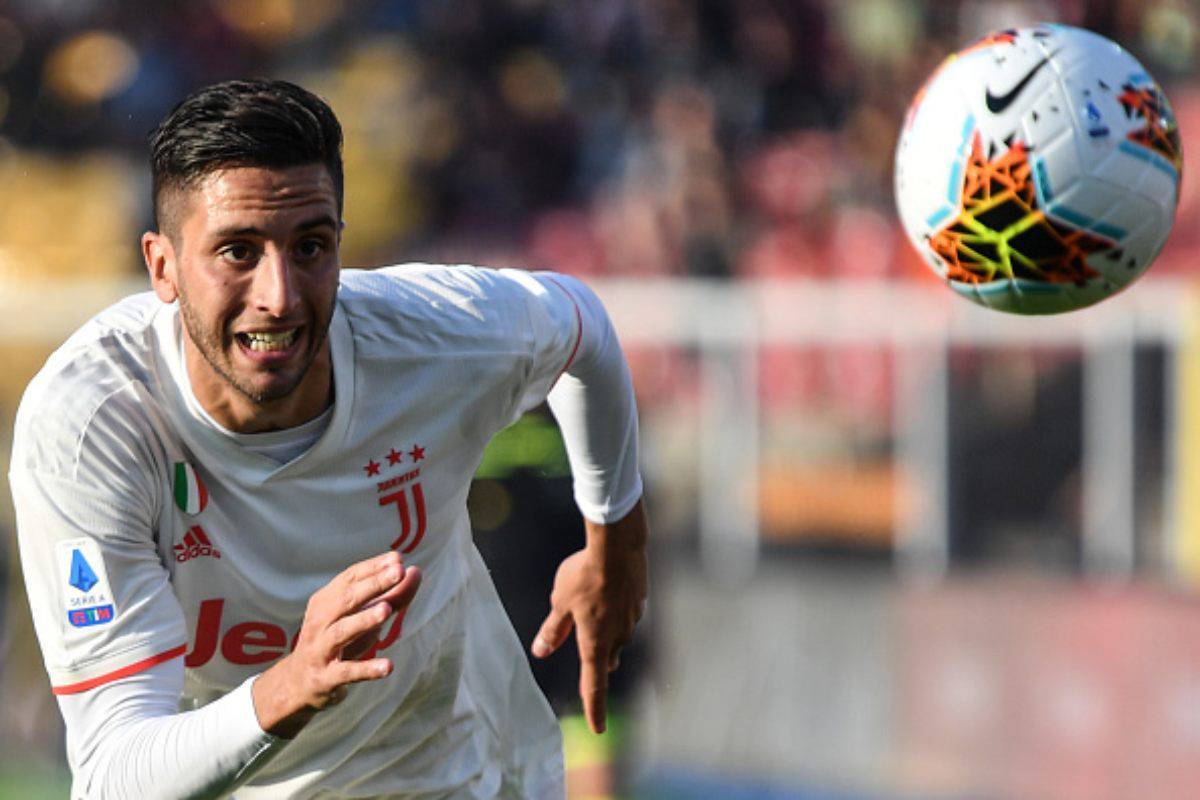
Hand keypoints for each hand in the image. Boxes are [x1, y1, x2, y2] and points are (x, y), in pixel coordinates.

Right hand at [252, 550, 420, 737]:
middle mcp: (320, 622)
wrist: (300, 683)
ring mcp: (321, 650)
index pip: (349, 579)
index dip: (373, 567)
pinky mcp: (326, 677)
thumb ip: (391, 596)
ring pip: (342, 632)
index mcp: (326, 602)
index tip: (398, 558)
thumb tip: (416, 571)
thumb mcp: (362, 617)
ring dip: (364, 619)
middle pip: (346, 600)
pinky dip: (367, 669)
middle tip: (398, 572)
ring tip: (386, 610)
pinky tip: (388, 666)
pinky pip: (348, 671)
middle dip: (373, 585)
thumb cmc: (338, 642)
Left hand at [532, 500, 647, 733]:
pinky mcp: (639, 601)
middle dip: (597, 665)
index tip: (598, 729)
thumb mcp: (560, 602)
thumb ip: (553, 629)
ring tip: (591, 616)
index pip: (593, 684)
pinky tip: (609, 594)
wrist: (618, 546)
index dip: (594, 708)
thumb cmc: (584, 574)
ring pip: (618, 637)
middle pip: (606, 659)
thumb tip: (541, 650)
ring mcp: (632, 619)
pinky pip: (626, 615)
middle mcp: (617, 636)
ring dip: (606, 635)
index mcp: (595, 642)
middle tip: (591, 670)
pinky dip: (616, 613)